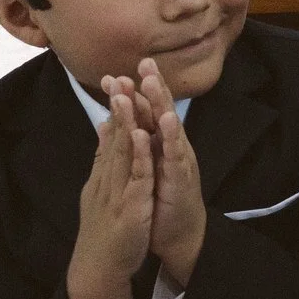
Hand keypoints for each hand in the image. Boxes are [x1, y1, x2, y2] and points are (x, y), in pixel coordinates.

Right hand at [66, 88, 153, 298]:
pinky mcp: (129, 206)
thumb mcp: (105, 191)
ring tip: (125, 94)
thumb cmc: (106, 228)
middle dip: (115, 106)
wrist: (99, 267)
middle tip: (114, 75)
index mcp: (106, 175)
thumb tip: (103, 134)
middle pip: (113, 137)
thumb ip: (104, 162)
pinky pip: (135, 177)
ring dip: (124, 122)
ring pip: (121, 151)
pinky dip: (137, 156)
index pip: (110, 136)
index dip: (113, 108)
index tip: (114, 79)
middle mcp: (108, 179)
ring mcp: (117, 191)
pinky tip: (137, 136)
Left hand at [133, 58, 205, 286]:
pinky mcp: (181, 178)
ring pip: (170, 128)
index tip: (125, 68)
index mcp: (160, 146)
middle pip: (163, 111)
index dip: (140, 91)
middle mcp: (172, 148)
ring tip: (152, 83)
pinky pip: (175, 154)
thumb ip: (134, 145)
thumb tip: (116, 122)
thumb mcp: (145, 169)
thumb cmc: (162, 201)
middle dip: (154, 87)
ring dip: (162, 104)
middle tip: (145, 62)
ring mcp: (179, 161)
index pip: (149, 112)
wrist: (179, 235)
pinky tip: (166, 121)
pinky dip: (171, 137)